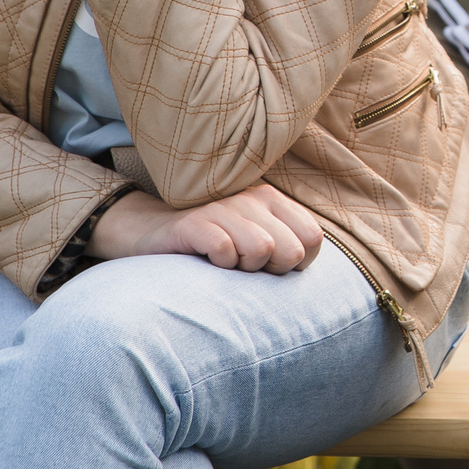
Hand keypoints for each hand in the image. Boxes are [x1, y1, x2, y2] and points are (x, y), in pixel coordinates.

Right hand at [90, 182, 323, 273]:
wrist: (155, 234)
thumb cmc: (215, 244)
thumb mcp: (255, 240)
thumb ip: (286, 245)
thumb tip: (308, 263)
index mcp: (273, 201)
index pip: (313, 238)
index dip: (297, 263)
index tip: (272, 267)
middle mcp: (253, 198)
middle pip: (292, 250)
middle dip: (272, 270)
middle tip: (245, 266)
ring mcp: (223, 208)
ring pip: (262, 249)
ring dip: (244, 268)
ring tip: (227, 262)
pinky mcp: (194, 223)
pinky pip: (224, 250)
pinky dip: (219, 264)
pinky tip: (208, 260)